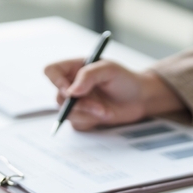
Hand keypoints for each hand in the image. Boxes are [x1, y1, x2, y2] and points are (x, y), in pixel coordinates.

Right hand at [44, 59, 184, 129]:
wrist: (140, 99)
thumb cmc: (125, 79)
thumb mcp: (109, 70)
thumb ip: (88, 76)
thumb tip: (70, 91)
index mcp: (75, 68)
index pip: (51, 71)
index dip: (56, 81)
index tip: (70, 91)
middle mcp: (72, 85)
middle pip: (58, 97)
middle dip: (79, 104)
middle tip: (97, 106)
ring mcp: (77, 102)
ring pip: (67, 113)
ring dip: (87, 114)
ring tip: (105, 111)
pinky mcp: (84, 116)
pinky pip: (77, 124)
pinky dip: (90, 122)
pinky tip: (104, 115)